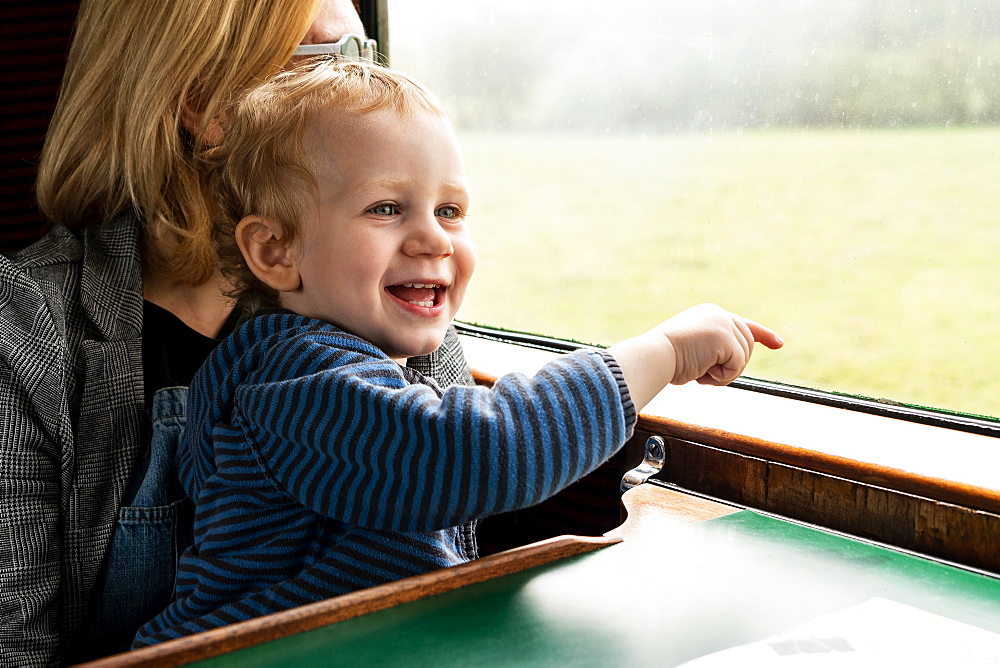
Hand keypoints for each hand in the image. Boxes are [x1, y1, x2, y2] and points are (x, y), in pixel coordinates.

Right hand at [608, 303, 782, 411]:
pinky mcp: (725, 336)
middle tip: (704, 373)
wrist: (653, 356)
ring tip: (699, 371)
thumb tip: (732, 362)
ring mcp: (724, 323)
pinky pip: (737, 365)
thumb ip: (714, 349)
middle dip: (731, 367)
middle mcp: (720, 314)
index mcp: (711, 313)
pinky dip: (722, 376)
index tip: (779, 344)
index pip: (744, 325)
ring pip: (743, 357)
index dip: (763, 335)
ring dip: (724, 373)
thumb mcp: (693, 349)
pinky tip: (702, 371)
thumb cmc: (665, 359)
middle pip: (747, 347)